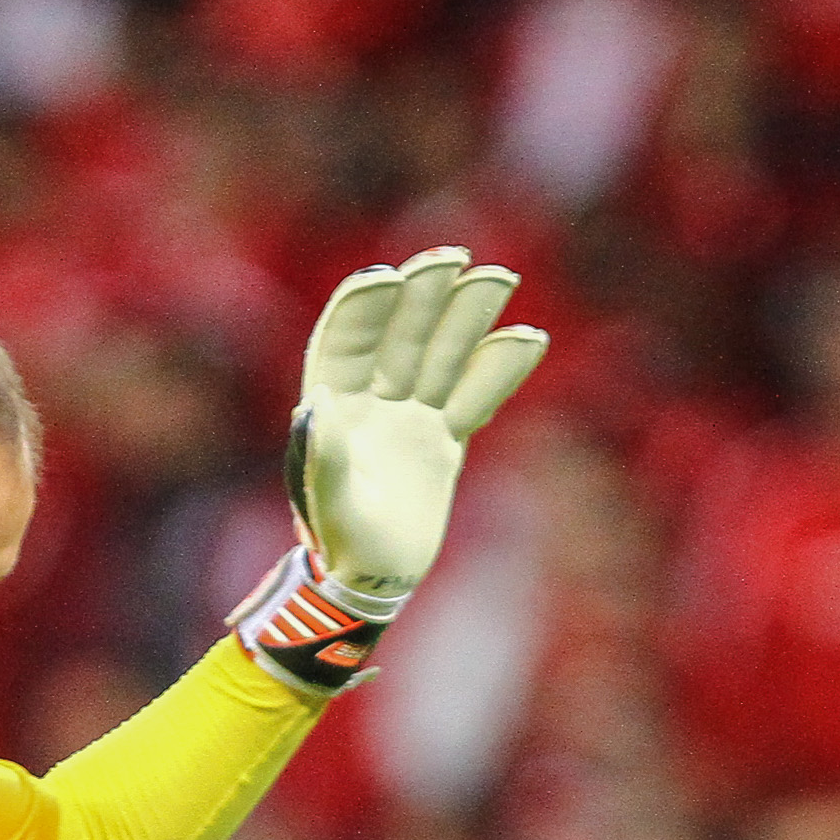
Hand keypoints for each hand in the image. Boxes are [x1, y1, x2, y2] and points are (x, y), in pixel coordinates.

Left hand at [288, 246, 545, 602]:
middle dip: (427, 296)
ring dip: (469, 318)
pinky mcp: (444, 438)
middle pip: (402, 335)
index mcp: (333, 403)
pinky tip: (527, 339)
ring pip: (443, 356)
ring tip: (499, 279)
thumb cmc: (341, 544)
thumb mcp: (329, 504)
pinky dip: (499, 370)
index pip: (348, 340)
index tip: (391, 279)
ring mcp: (411, 415)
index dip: (367, 308)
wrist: (373, 580)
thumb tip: (312, 410)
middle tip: (456, 258)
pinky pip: (475, 395)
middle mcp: (372, 399)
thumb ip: (322, 459)